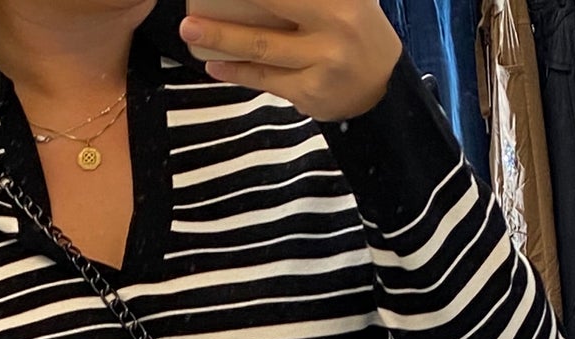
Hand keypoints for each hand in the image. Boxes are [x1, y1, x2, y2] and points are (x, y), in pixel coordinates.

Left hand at [179, 0, 401, 121]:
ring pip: (262, 48)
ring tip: (191, 30)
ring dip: (221, 38)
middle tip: (193, 3)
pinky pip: (266, 80)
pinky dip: (237, 72)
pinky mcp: (310, 93)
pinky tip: (215, 64)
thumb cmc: (353, 30)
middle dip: (231, 6)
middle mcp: (334, 27)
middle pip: (271, 8)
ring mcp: (322, 62)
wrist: (383, 86)